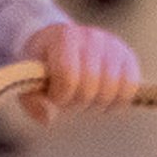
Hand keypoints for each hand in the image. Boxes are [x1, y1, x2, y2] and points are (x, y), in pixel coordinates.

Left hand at [17, 20, 141, 123]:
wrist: (58, 41)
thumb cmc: (42, 64)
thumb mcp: (26, 78)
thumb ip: (31, 100)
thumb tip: (48, 118)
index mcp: (64, 38)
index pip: (68, 75)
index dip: (61, 95)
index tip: (54, 96)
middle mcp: (92, 37)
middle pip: (90, 86)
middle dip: (77, 102)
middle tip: (69, 99)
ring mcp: (113, 46)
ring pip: (112, 90)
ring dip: (96, 104)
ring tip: (84, 98)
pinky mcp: (128, 57)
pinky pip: (130, 88)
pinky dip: (116, 102)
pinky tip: (101, 99)